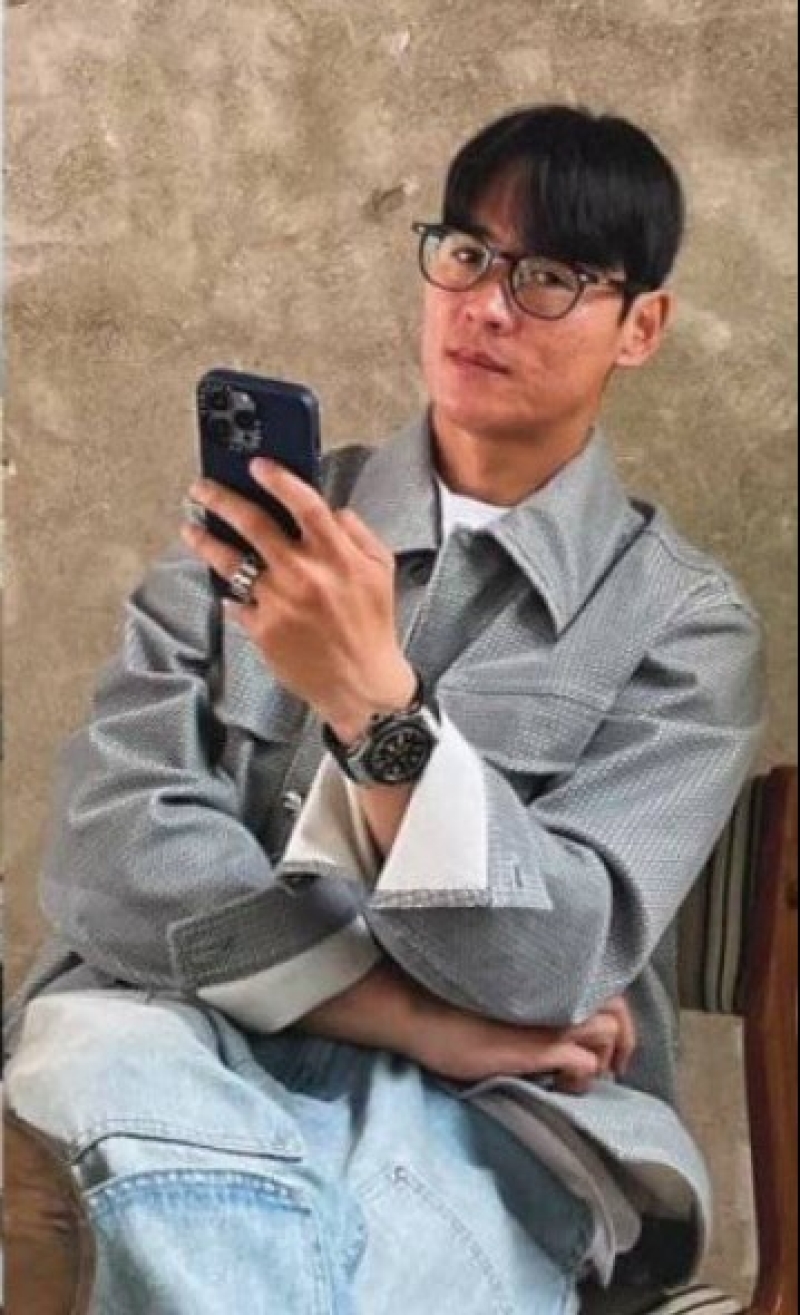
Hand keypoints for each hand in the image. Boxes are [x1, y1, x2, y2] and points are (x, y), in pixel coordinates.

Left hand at [182, 460, 415, 737]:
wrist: (361, 683)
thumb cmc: (372, 624)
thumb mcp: (381, 571)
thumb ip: (357, 534)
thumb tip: (332, 510)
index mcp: (337, 556)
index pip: (304, 504)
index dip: (278, 479)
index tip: (257, 465)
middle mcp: (304, 574)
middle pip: (254, 523)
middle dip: (222, 499)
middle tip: (202, 487)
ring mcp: (279, 602)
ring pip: (230, 561)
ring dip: (205, 539)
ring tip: (190, 528)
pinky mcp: (262, 629)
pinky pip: (235, 600)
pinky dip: (228, 591)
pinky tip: (222, 584)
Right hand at [405, 993, 637, 1094]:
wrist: (418, 1010)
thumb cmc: (453, 1009)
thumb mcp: (506, 1004)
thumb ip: (537, 1007)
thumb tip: (565, 1031)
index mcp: (550, 978)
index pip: (609, 991)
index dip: (619, 1023)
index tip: (611, 1053)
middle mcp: (556, 991)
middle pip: (619, 1010)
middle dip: (622, 1046)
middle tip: (611, 1072)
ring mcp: (549, 1017)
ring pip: (608, 1033)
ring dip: (598, 1062)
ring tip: (570, 1079)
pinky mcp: (536, 1045)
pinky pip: (584, 1062)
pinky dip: (580, 1077)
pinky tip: (557, 1085)